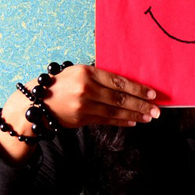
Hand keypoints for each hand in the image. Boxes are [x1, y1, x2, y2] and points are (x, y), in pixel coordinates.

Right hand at [0, 65, 158, 163]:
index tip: (152, 94)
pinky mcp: (82, 119)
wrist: (37, 101)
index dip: (138, 89)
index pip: (118, 81)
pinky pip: (106, 121)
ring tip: (149, 117)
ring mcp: (84, 106)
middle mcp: (86, 89)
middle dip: (141, 105)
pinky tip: (133, 122)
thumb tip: (128, 84)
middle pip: (120, 99)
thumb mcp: (79, 72)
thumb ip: (100, 77)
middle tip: (157, 110)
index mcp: (87, 72)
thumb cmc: (62, 83)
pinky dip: (121, 122)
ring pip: (115, 112)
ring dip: (135, 115)